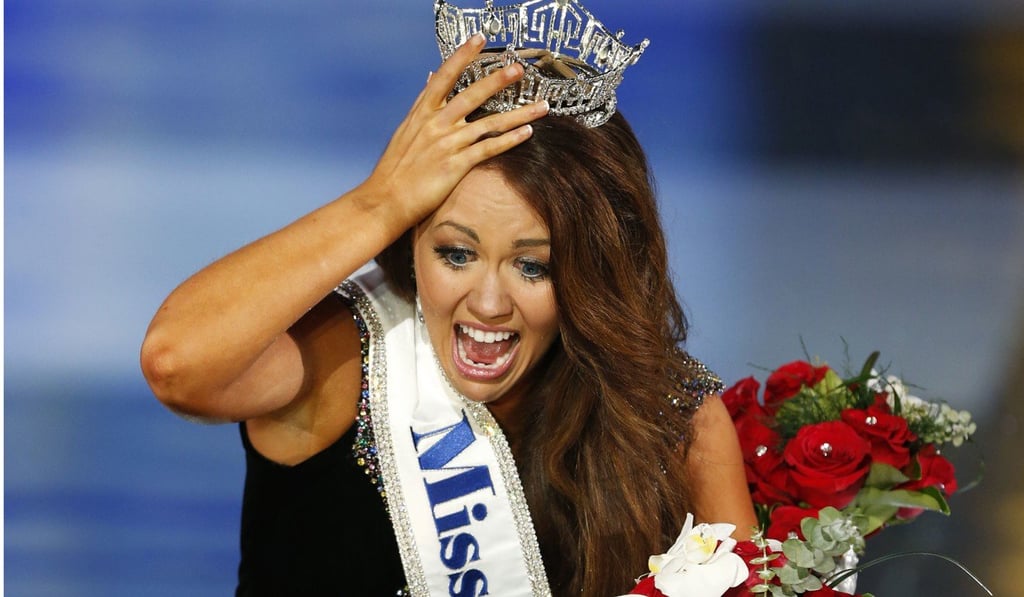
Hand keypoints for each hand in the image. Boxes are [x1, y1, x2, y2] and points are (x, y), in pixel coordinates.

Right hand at [360, 32, 548, 227]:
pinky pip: (488, 149)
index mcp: (421, 113)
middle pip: (471, 95)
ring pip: (488, 123)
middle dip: (497, 80)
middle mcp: (434, 124)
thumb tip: (429, 78)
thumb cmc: (395, 169)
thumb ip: (422, 106)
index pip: (444, 76)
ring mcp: (446, 144)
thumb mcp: (405, 131)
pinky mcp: (454, 166)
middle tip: (519, 68)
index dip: (462, 56)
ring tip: (542, 106)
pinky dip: (509, 140)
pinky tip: (527, 132)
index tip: (479, 39)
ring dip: (518, 114)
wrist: (384, 200)